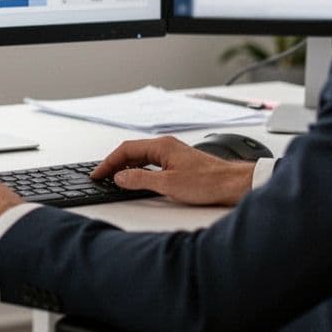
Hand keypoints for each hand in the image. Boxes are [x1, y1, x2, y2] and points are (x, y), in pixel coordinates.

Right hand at [91, 137, 254, 205]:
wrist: (233, 184)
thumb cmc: (208, 182)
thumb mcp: (167, 184)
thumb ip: (140, 179)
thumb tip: (120, 177)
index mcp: (161, 146)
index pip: (126, 150)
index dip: (109, 162)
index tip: (98, 173)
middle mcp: (166, 146)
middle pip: (132, 151)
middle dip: (114, 164)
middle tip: (102, 177)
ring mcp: (173, 154)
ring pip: (142, 157)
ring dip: (126, 167)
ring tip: (114, 179)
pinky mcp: (179, 163)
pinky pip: (151, 163)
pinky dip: (139, 170)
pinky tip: (137, 180)